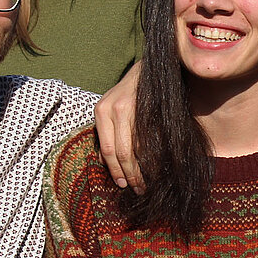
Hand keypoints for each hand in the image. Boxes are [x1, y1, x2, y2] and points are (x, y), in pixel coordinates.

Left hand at [94, 61, 142, 193]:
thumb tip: (102, 162)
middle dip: (130, 174)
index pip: (107, 149)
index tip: (122, 184)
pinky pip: (150, 139)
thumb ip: (106, 133)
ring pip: (137, 148)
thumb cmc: (129, 94)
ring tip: (147, 182)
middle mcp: (114, 109)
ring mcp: (132, 107)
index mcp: (101, 111)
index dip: (115, 170)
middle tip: (137, 188)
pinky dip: (153, 156)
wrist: (149, 69)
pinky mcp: (149, 107)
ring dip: (142, 169)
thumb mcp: (111, 109)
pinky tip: (156, 166)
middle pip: (121, 152)